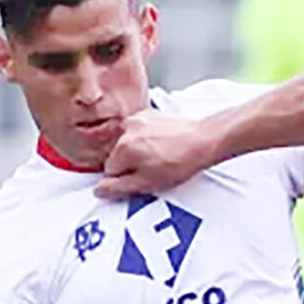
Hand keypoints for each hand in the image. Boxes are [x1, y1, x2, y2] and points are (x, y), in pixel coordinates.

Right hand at [98, 113, 220, 196]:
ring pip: (127, 142)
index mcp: (123, 148)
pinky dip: (146, 139)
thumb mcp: (148, 183)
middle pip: (117, 154)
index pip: (108, 170)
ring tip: (159, 157)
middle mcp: (126, 130)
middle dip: (130, 164)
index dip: (122, 179)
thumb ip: (119, 187)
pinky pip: (139, 131)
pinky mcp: (149, 114)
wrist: (203, 141)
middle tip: (151, 170)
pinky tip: (162, 146)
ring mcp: (138, 119)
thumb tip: (100, 189)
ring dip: (138, 151)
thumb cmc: (181, 161)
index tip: (136, 180)